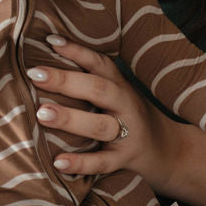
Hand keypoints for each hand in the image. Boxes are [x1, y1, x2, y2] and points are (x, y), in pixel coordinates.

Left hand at [27, 37, 175, 183]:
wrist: (171, 151)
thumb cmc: (132, 117)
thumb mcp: (120, 94)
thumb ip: (94, 81)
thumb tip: (47, 64)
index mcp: (121, 86)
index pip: (99, 64)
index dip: (77, 51)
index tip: (50, 41)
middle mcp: (126, 106)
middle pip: (98, 90)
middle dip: (65, 81)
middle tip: (35, 75)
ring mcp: (128, 134)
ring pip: (99, 125)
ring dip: (70, 119)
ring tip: (41, 113)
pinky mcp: (125, 159)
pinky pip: (102, 162)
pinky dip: (81, 163)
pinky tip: (58, 162)